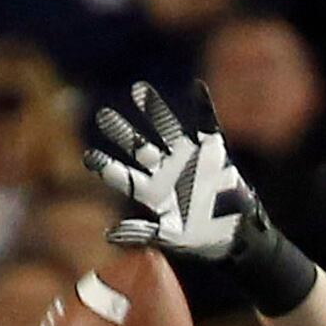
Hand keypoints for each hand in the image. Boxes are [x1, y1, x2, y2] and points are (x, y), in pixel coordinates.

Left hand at [87, 80, 258, 258]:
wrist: (236, 233)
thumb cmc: (200, 237)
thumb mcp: (169, 237)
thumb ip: (142, 233)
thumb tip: (109, 235)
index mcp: (151, 192)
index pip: (123, 175)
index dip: (106, 165)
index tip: (89, 157)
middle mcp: (165, 170)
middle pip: (138, 147)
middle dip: (122, 132)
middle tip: (104, 116)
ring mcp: (188, 158)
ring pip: (166, 130)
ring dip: (154, 110)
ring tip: (138, 89)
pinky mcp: (212, 151)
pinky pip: (207, 125)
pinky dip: (204, 107)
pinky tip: (197, 87)